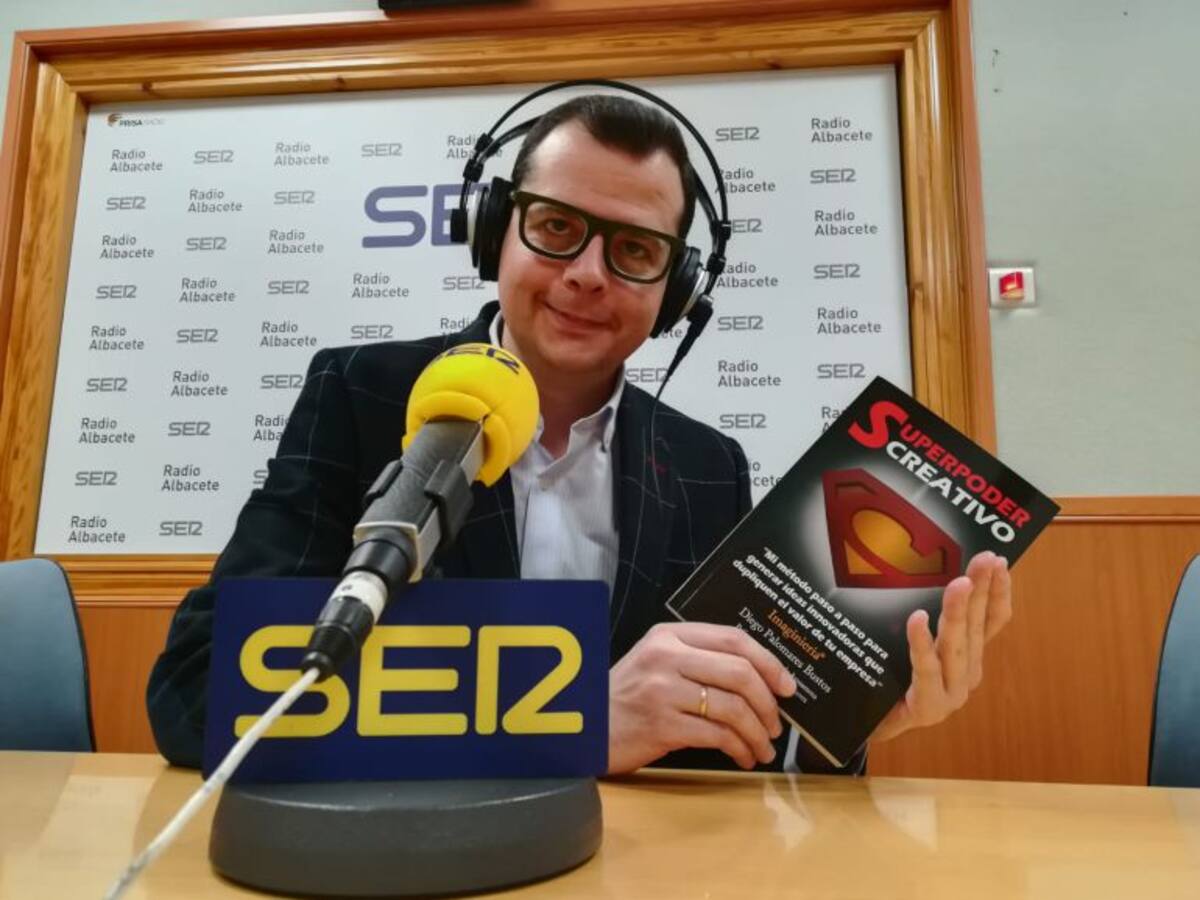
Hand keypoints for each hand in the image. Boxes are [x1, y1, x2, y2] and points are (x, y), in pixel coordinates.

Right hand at [607, 622, 797, 773]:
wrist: (587, 727)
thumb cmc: (627, 697)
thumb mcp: (656, 662)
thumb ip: (698, 660)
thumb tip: (760, 680)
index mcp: (669, 635)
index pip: (733, 639)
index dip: (769, 662)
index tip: (787, 686)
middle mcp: (666, 657)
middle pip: (740, 672)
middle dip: (768, 703)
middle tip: (776, 725)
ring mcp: (663, 691)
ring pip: (733, 708)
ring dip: (757, 732)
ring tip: (762, 747)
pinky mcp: (662, 725)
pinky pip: (717, 735)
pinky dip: (739, 748)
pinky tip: (743, 757)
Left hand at [870, 551, 1011, 743]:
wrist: (873, 727)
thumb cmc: (894, 681)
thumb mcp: (917, 644)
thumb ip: (929, 620)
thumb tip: (925, 573)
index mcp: (970, 657)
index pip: (992, 621)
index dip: (998, 592)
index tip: (999, 561)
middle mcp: (967, 674)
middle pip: (975, 627)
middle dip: (981, 590)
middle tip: (984, 560)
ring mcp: (952, 693)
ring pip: (956, 646)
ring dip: (957, 612)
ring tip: (959, 583)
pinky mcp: (929, 707)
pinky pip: (925, 669)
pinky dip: (922, 643)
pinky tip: (917, 619)